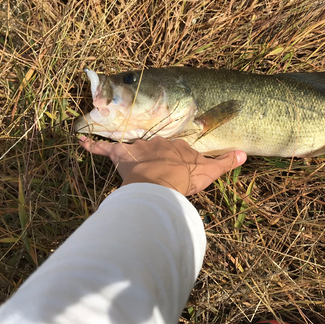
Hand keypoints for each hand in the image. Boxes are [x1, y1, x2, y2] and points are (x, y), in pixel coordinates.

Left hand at [79, 136, 246, 195]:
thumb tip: (245, 153)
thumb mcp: (210, 171)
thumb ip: (225, 163)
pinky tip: (79, 140)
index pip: (177, 151)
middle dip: (156, 157)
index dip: (178, 162)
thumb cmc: (185, 178)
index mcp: (177, 147)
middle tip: (158, 170)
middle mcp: (157, 143)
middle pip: (156, 148)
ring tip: (130, 159)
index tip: (179, 172)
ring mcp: (139, 148)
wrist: (163, 183)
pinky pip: (104, 148)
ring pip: (134, 147)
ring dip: (132, 152)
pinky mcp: (122, 156)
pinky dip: (92, 144)